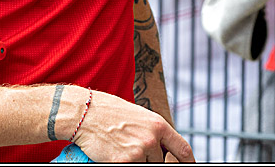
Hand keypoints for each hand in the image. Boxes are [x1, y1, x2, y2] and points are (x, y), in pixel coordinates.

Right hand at [73, 89, 192, 162]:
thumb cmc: (109, 112)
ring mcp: (138, 152)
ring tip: (121, 147)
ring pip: (145, 165)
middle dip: (151, 160)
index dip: (188, 161)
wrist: (85, 113)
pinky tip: (114, 152)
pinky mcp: (123, 163)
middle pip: (160, 162)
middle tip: (137, 150)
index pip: (183, 149)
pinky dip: (123, 162)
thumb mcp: (139, 116)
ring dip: (136, 160)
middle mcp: (151, 139)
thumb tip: (162, 148)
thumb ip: (153, 131)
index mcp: (158, 125)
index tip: (189, 165)